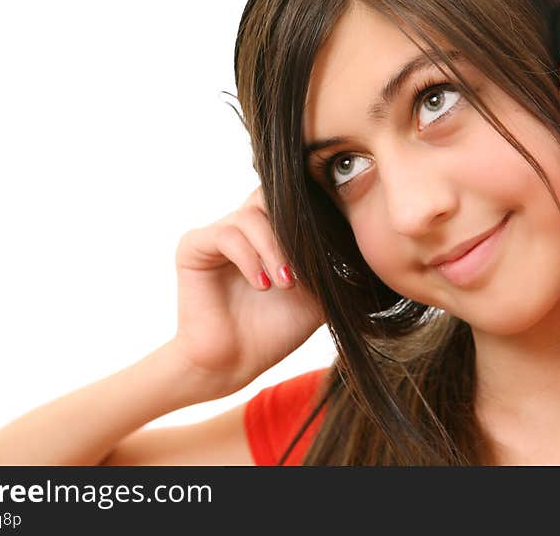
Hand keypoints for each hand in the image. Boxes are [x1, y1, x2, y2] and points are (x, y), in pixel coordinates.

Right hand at [171, 185, 326, 400]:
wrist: (236, 363)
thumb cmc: (276, 329)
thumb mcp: (319, 294)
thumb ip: (334, 265)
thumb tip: (365, 242)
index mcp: (272, 231)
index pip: (295, 199)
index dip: (316, 212)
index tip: (336, 237)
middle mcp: (245, 226)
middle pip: (274, 195)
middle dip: (295, 229)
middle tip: (308, 268)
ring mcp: (218, 233)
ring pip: (252, 215)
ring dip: (275, 248)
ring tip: (286, 283)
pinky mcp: (194, 247)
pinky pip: (226, 235)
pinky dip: (250, 258)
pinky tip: (263, 284)